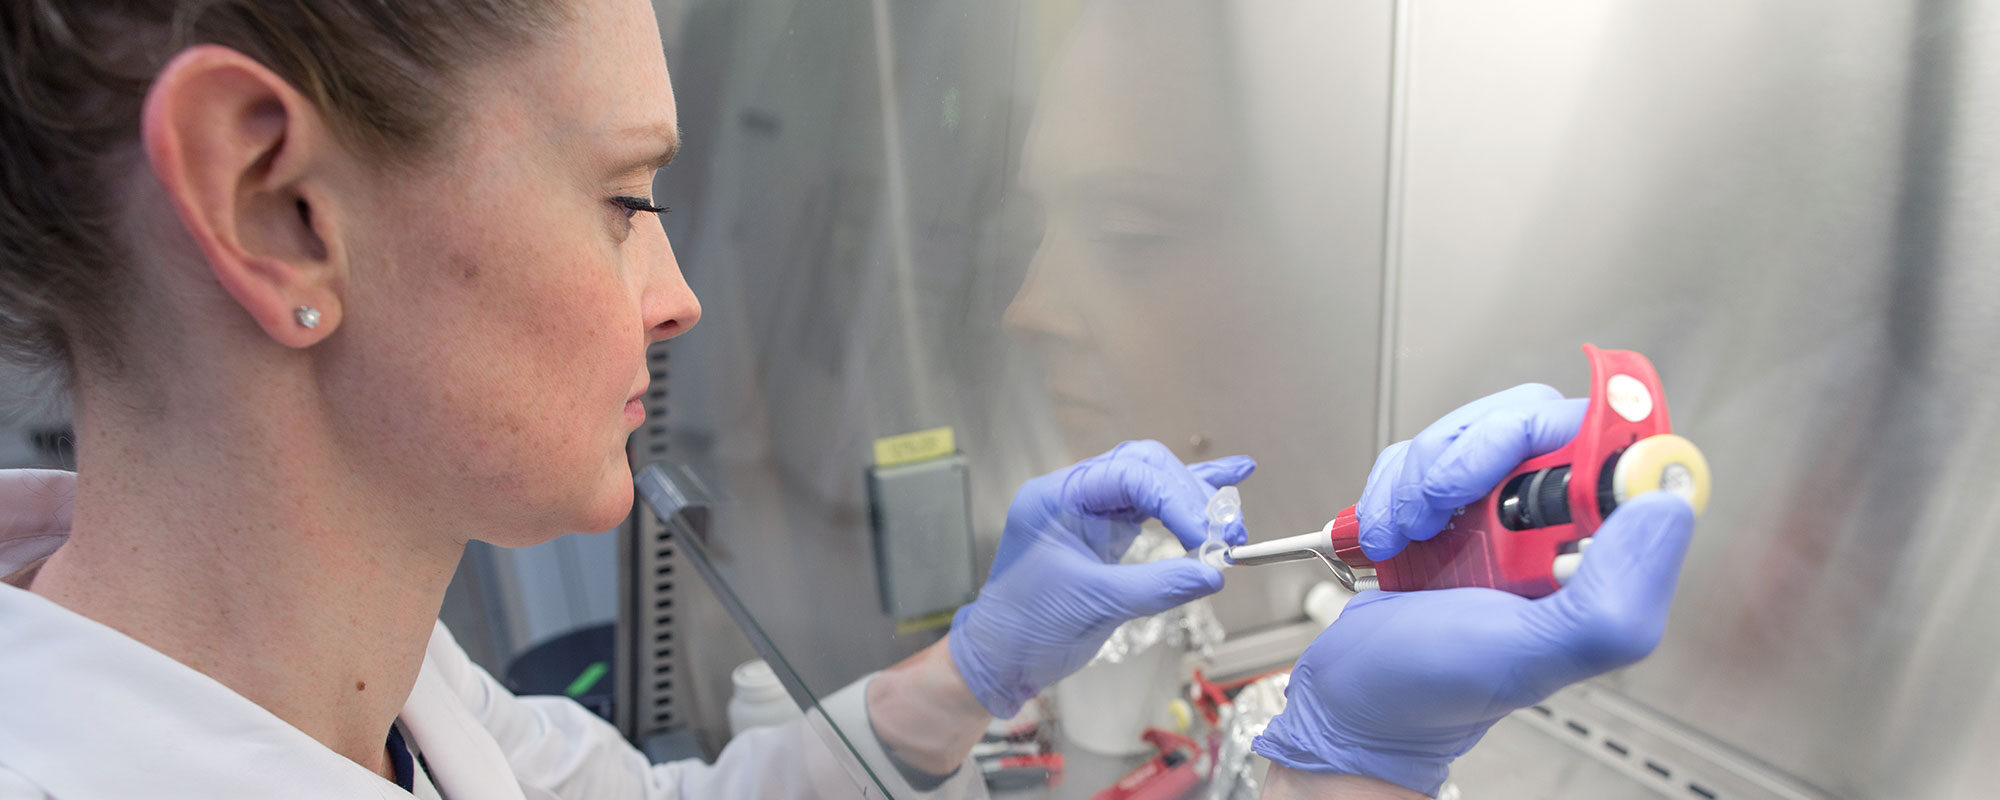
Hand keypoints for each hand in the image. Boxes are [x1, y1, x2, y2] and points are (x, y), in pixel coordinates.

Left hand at [949, 441, 1254, 717]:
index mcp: (1056, 498)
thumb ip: (1156, 586)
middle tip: (1224, 533)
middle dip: (1189, 496)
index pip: (1128, 476)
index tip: (1206, 536)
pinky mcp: (1106, 531)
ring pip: (1152, 482)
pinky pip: (1151, 505)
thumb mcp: (1094, 606)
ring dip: (1193, 498)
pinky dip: (1186, 498)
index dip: (1175, 500)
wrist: (1002, 659)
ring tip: (1230, 522)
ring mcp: (1090, 510)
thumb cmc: (1028, 629)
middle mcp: (1073, 495)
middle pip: (1144, 468)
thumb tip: (1213, 573)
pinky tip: (1227, 477)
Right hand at [1253, 385, 1697, 795]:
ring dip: (1419, 477)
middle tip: (1442, 502)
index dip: (1572, 437)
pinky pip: (1420, 450)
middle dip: (1471, 452)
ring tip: (1408, 533)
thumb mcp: (1536, 654)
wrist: (1357, 697)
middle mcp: (1556, 522)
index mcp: (1598, 551)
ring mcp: (1497, 505)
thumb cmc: (1441, 687)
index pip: (1618, 445)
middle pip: (1535, 416)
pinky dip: (1392, 488)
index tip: (1518, 474)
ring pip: (1471, 426)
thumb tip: (1668, 505)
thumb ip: (1614, 594)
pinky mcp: (1445, 499)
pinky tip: (1392, 537)